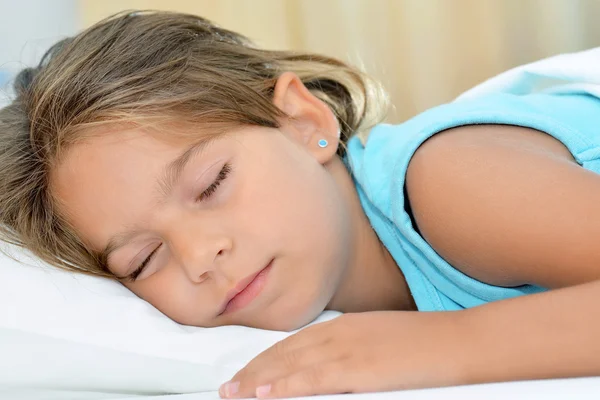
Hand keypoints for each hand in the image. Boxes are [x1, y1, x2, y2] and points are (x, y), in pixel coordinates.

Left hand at [219, 311, 464, 398]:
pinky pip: (313, 378)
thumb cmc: (424, 342)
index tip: (247, 372)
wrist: (457, 341)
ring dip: (259, 380)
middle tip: (229, 387)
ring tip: (235, 393)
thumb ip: (352, 349)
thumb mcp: (380, 339)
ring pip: (291, 365)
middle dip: (254, 371)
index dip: (266, 359)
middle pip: (285, 353)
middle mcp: (339, 333)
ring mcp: (348, 349)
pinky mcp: (359, 368)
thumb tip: (330, 366)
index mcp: (344, 325)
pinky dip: (285, 385)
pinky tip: (265, 393)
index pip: (293, 343)